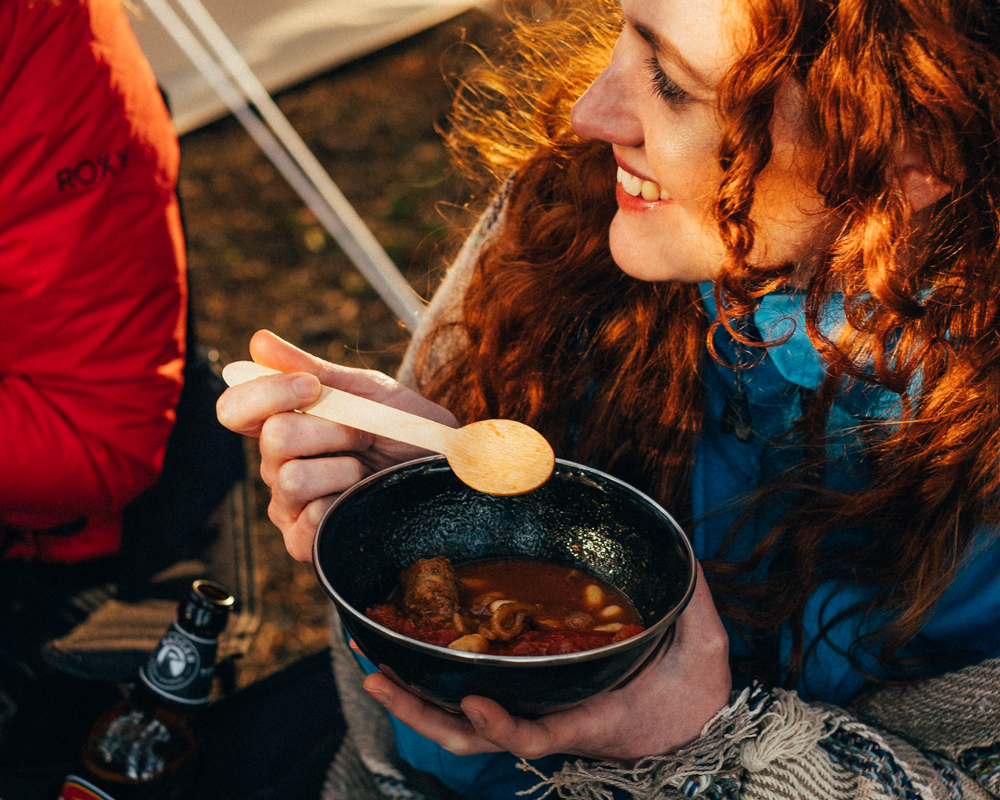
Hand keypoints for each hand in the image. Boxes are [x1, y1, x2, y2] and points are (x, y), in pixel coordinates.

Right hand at [216, 330, 457, 560]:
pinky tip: (359, 499)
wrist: (445, 472)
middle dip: (332, 429)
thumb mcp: (366, 390)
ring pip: (291, 479)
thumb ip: (312, 369)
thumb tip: (259, 342)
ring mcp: (289, 506)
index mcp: (282, 424)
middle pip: (274, 437)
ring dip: (343, 467)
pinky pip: (306, 523)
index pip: (235, 409)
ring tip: (366, 470)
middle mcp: (277, 465)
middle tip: (363, 434)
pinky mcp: (306, 542)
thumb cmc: (404, 430)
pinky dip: (341, 504)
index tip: (313, 387)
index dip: (267, 392)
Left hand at [361, 561, 731, 762]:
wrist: (691, 721)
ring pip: (462, 726)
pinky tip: (406, 657)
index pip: (538, 732)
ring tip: (372, 666)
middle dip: (420, 711)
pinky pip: (473, 705)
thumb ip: (689, 602)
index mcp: (590, 717)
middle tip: (376, 676)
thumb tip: (681, 558)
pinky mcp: (529, 698)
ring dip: (414, 701)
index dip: (502, 724)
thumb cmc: (692, 688)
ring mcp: (535, 711)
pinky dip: (435, 688)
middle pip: (473, 736)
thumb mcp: (702, 648)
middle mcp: (552, 719)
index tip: (475, 702)